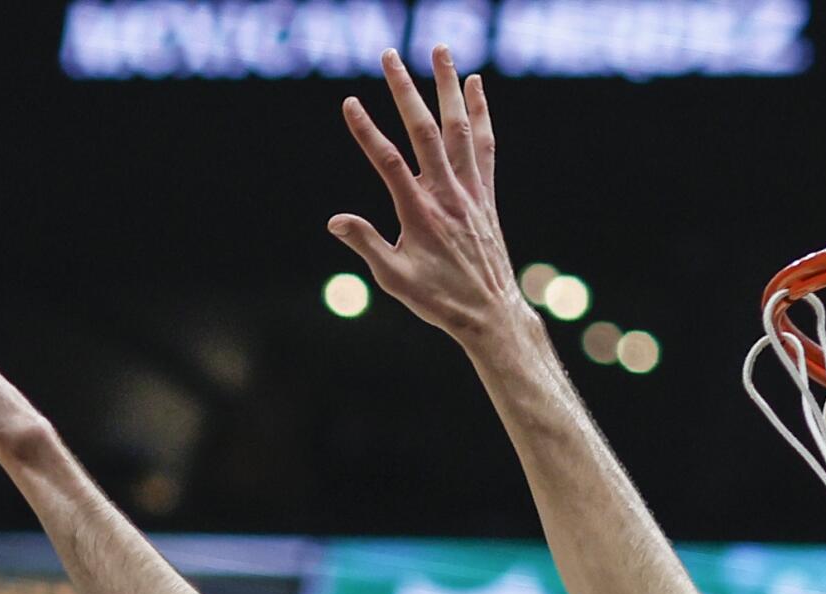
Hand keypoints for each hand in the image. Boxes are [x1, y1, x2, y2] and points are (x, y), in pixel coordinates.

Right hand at [331, 47, 528, 344]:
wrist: (490, 312)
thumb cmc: (438, 299)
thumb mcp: (394, 280)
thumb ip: (366, 244)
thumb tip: (334, 220)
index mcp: (419, 214)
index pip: (388, 162)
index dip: (366, 131)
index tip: (349, 102)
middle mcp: (448, 194)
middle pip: (425, 131)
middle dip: (405, 90)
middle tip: (389, 54)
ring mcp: (470, 191)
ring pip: (459, 128)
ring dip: (448, 86)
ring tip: (439, 49)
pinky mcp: (485, 194)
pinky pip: (484, 144)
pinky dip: (480, 112)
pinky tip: (474, 85)